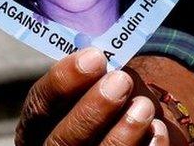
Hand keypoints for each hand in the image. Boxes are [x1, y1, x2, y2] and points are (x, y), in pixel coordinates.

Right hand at [15, 47, 168, 144]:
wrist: (118, 131)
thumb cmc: (100, 106)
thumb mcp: (84, 92)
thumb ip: (88, 79)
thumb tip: (102, 58)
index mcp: (36, 130)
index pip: (38, 108)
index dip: (63, 82)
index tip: (95, 56)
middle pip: (62, 143)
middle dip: (92, 111)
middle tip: (121, 81)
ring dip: (122, 133)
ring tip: (144, 105)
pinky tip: (157, 129)